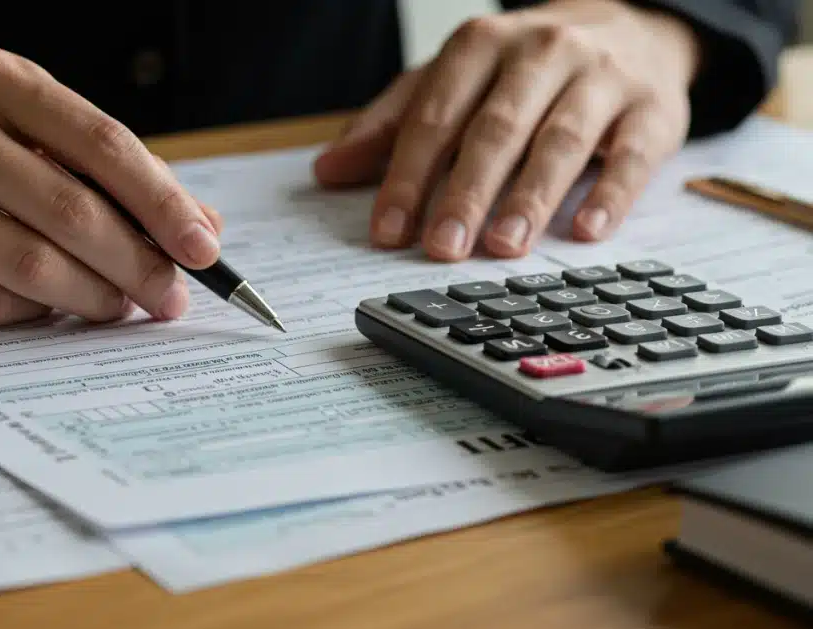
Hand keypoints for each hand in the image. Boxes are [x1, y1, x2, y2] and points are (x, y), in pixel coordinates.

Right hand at [0, 47, 222, 324]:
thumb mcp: (2, 127)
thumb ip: (93, 168)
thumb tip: (198, 223)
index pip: (102, 143)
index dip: (163, 202)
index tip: (204, 248)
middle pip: (73, 211)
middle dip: (138, 265)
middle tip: (169, 299)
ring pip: (31, 261)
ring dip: (91, 297)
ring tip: (119, 310)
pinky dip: (31, 312)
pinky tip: (49, 311)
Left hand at [313, 0, 699, 259]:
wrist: (630, 27)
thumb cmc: (522, 69)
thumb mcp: (451, 81)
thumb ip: (390, 124)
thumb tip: (328, 170)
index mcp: (481, 45)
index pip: (435, 116)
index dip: (408, 176)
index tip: (388, 231)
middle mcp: (541, 53)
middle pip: (496, 129)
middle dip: (465, 193)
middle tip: (442, 248)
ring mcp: (601, 78)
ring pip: (561, 139)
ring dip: (531, 197)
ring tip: (504, 246)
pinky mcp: (653, 109)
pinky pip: (632, 154)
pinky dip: (611, 193)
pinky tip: (588, 231)